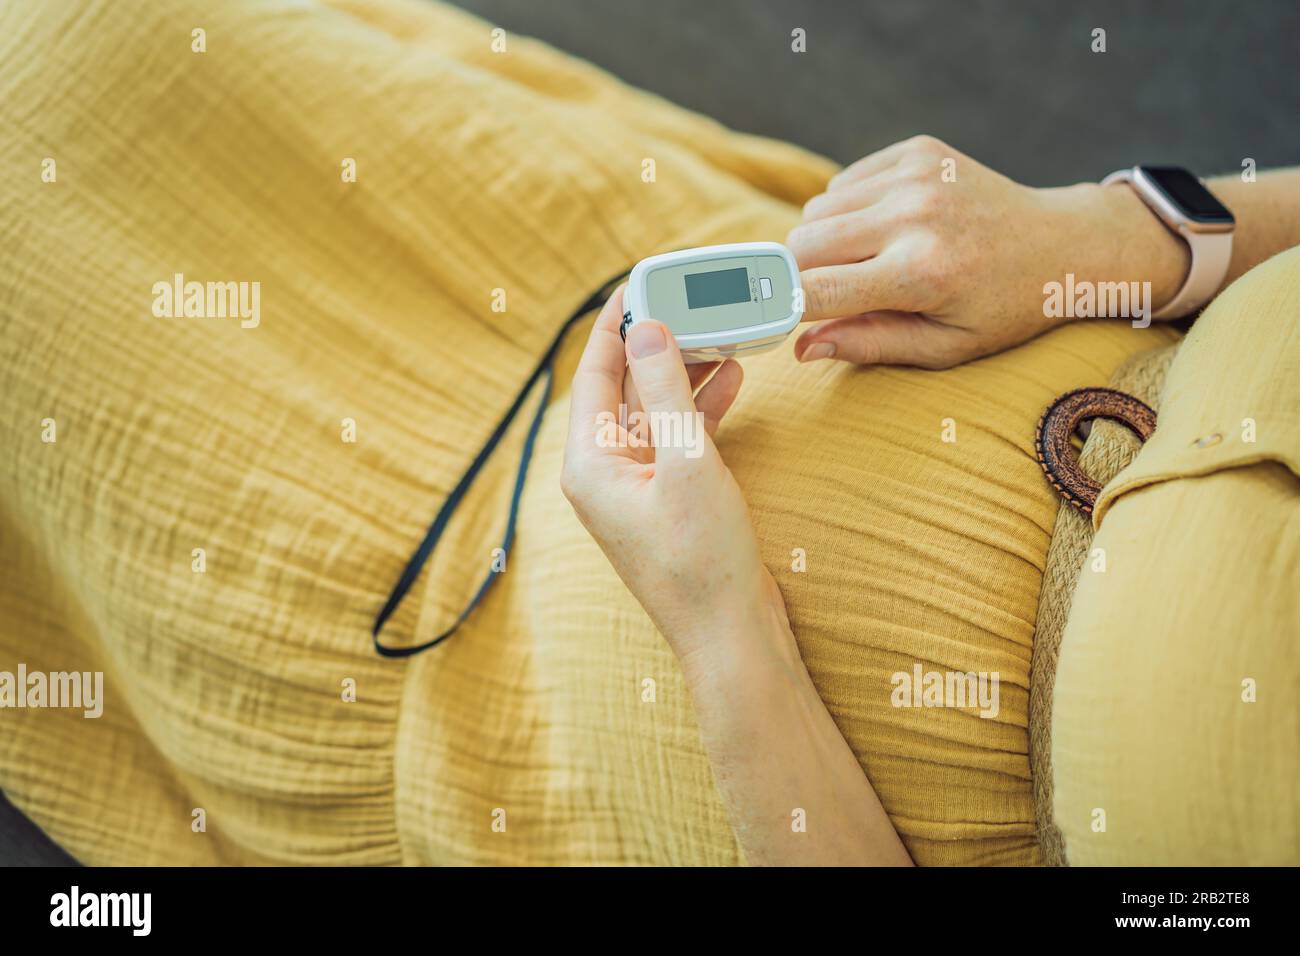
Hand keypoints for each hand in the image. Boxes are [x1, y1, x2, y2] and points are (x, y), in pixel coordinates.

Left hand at [561, 286, 789, 670]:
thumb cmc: (704, 560)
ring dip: (686, 373)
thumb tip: (646, 329)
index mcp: (590, 464)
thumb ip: (668, 391)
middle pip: (625, 388)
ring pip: (656, 410)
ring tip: (721, 332)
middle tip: (691, 300)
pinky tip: (732, 379)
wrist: (732, 635)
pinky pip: (677, 438)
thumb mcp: (687, 462)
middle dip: (659, 343)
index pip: (595, 374)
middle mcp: (604, 473)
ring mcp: (636, 488)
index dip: (616, 324)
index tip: (639, 281)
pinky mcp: (668, 500)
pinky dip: (701, 409)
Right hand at [787, 135, 1190, 367]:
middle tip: (828, 294)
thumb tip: (801, 348)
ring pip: (816, 210)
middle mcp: (913, 216)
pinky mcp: (917, 151)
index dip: (785, 308)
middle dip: (800, 273)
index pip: (815, 291)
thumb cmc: (1001, 308)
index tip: (774, 319)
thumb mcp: (942, 347)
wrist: (1061, 245)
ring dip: (824, 241)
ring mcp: (915, 175)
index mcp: (920, 273)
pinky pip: (843, 182)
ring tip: (867, 260)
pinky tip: (886, 227)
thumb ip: (868, 344)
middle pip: (801, 244)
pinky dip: (849, 209)